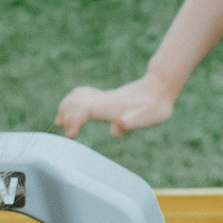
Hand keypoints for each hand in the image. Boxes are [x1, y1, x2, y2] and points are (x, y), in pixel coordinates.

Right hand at [56, 72, 176, 139]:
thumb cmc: (157, 106)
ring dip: (67, 107)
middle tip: (65, 132)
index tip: (71, 135)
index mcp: (110, 107)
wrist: (161, 87)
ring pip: (78, 96)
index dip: (73, 121)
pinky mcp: (108, 97)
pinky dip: (74, 102)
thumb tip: (116, 128)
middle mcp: (104, 100)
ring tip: (61, 121)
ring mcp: (105, 97)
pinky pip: (84, 95)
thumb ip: (132, 122)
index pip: (83, 110)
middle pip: (76, 101)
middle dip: (66, 115)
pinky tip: (75, 111)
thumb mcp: (149, 117)